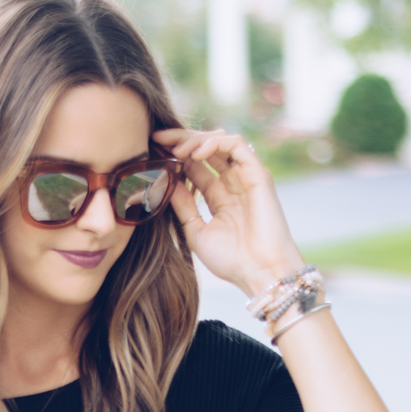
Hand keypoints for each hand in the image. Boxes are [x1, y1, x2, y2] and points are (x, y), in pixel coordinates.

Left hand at [154, 127, 306, 298]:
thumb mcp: (196, 232)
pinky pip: (236, 144)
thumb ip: (183, 206)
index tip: (151, 150)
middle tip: (157, 138)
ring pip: (219, 141)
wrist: (259, 272)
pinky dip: (214, 143)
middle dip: (180, 140)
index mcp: (218, 196)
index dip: (173, 156)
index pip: (194, 166)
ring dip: (195, 140)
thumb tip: (166, 181)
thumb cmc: (231, 260)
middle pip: (204, 149)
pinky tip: (195, 153)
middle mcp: (232, 182)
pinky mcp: (257, 172)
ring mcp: (245, 176)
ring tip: (175, 150)